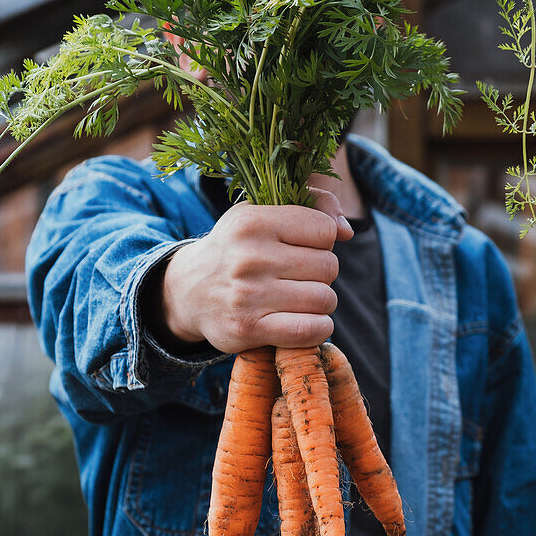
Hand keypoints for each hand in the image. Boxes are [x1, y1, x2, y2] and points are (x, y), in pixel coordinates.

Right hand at [162, 189, 352, 351]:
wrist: (188, 290)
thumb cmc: (236, 247)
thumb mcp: (262, 212)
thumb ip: (312, 205)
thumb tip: (347, 231)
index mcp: (253, 222)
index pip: (325, 230)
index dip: (322, 241)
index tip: (301, 248)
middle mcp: (249, 257)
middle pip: (329, 267)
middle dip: (321, 273)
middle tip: (298, 276)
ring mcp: (248, 295)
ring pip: (325, 299)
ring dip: (320, 302)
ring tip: (298, 297)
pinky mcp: (249, 329)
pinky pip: (310, 330)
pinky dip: (318, 328)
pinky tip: (305, 321)